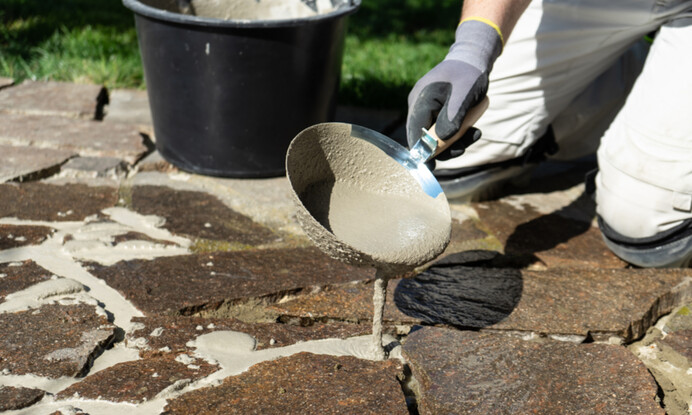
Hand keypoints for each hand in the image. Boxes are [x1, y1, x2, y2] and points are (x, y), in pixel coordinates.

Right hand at [407, 19, 501, 159]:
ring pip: (435, 138)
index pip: (414, 132)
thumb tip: (443, 140)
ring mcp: (427, 111)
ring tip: (475, 134)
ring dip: (455, 142)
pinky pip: (443, 132)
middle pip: (423, 138)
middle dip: (445, 147)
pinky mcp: (436, 115)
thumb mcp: (464, 93)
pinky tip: (473, 131)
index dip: (421, 151)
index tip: (431, 167)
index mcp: (420, 100)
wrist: (472, 60)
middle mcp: (418, 107)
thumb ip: (453, 116)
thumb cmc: (468, 73)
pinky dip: (457, 135)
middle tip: (465, 146)